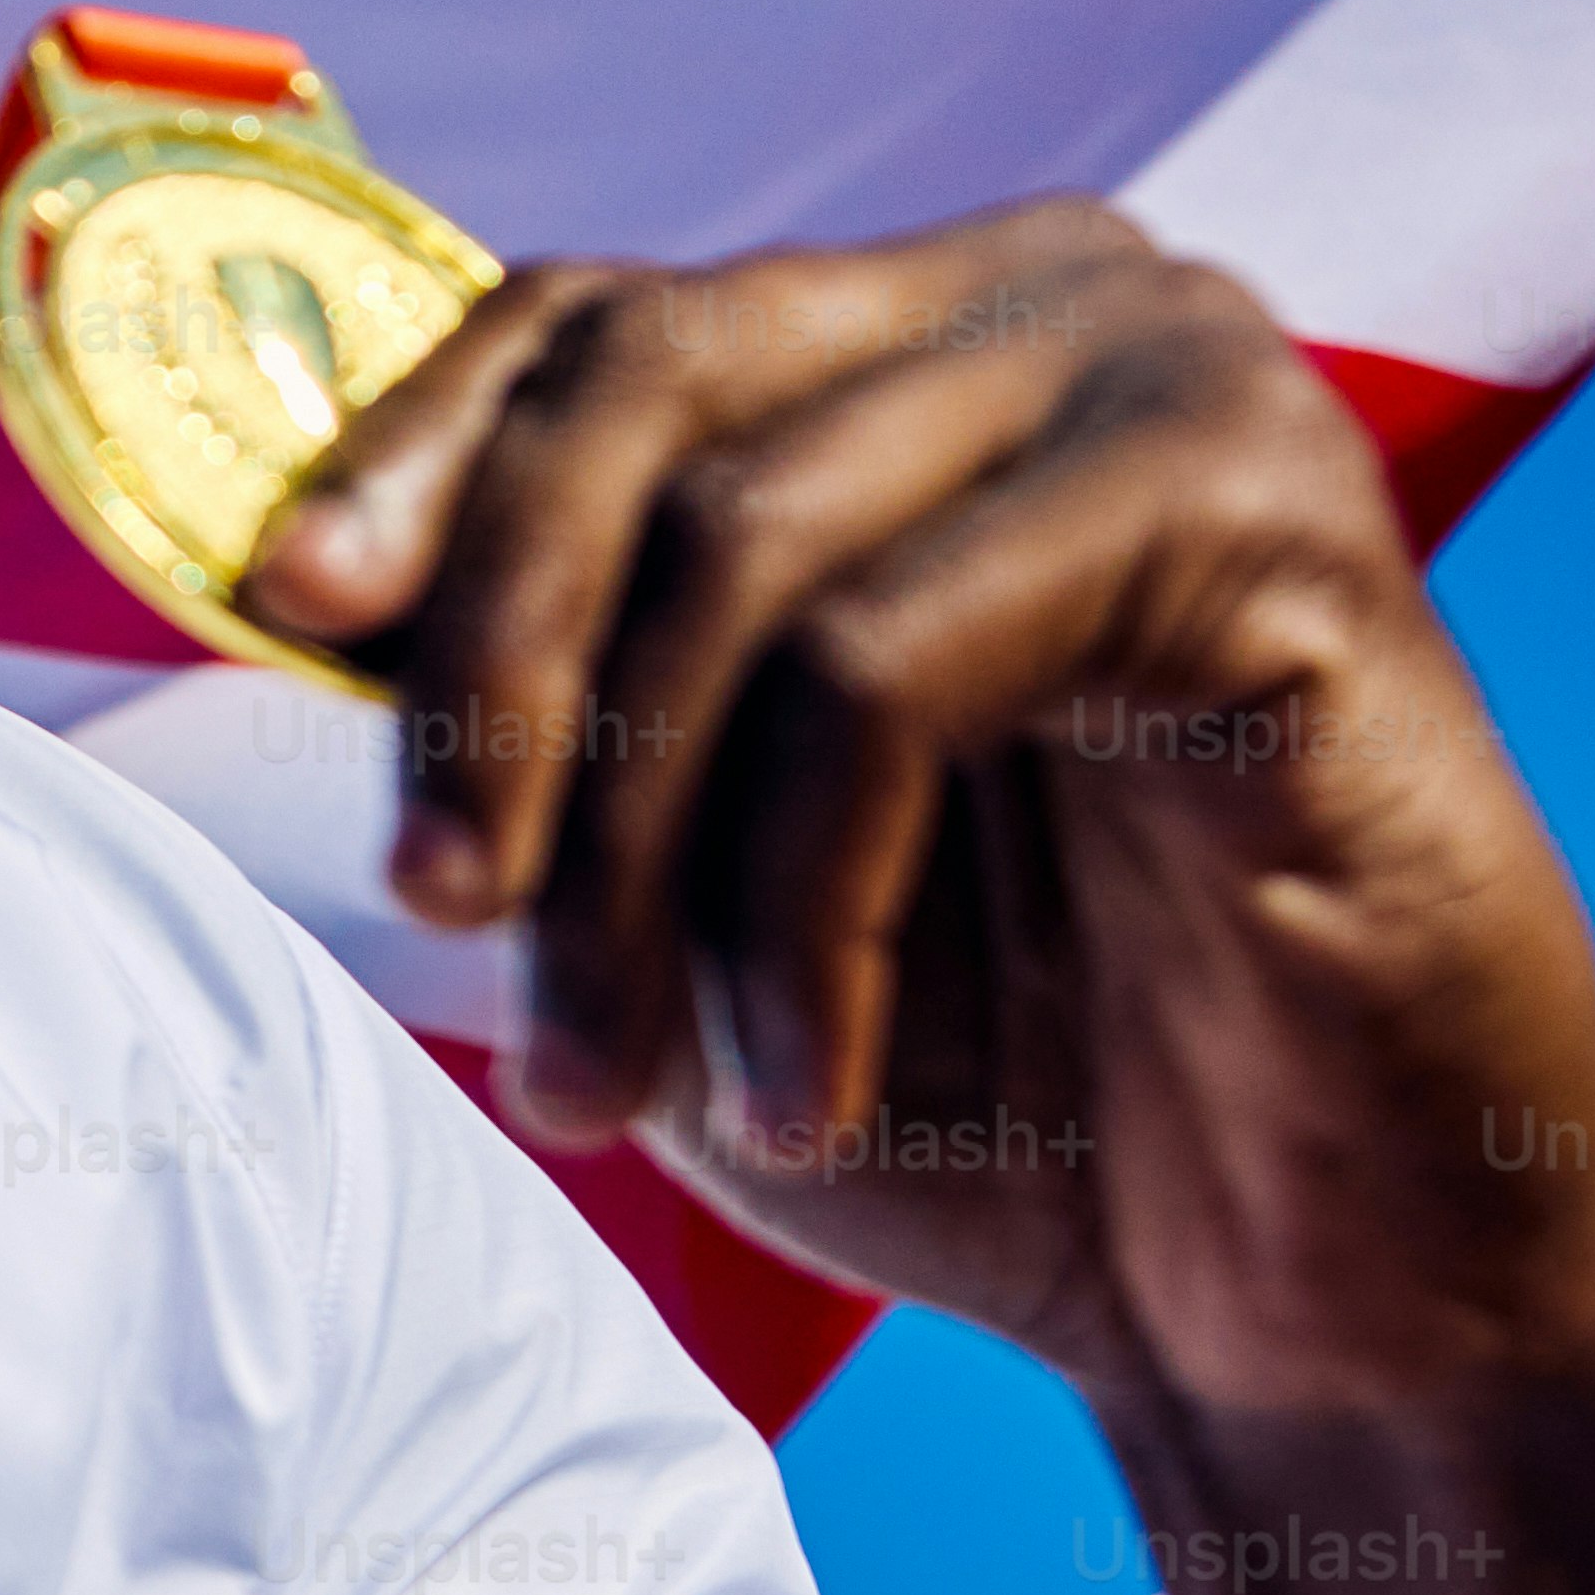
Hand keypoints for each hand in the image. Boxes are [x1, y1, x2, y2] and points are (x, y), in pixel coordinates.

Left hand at [242, 198, 1594, 1594]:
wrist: (1309, 1298)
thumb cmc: (996, 1073)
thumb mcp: (690, 859)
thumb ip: (544, 693)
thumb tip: (293, 586)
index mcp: (908, 337)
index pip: (590, 321)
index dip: (411, 457)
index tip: (284, 617)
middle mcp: (1052, 296)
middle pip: (644, 399)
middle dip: (497, 677)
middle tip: (446, 916)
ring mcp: (1182, 384)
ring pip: (746, 551)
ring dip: (633, 859)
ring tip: (611, 1085)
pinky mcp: (1277, 527)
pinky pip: (898, 668)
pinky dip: (800, 902)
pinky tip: (805, 1088)